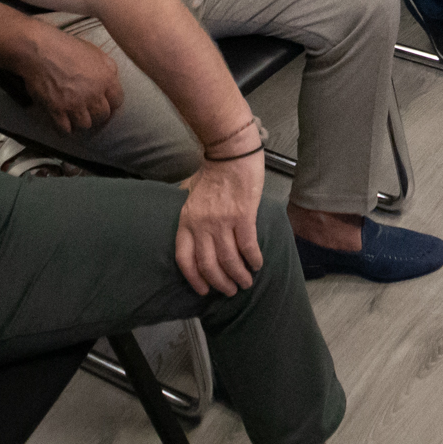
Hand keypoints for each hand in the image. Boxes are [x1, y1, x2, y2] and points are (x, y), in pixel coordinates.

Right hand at [20, 26, 121, 135]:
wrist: (40, 51)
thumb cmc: (67, 47)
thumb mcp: (96, 52)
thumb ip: (108, 68)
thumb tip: (112, 80)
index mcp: (106, 78)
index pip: (117, 101)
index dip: (111, 103)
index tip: (104, 103)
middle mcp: (93, 94)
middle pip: (102, 116)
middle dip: (97, 114)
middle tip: (89, 111)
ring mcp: (75, 104)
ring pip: (85, 125)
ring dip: (81, 122)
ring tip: (76, 116)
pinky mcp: (57, 111)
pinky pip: (65, 130)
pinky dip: (65, 129)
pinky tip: (63, 123)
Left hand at [175, 154, 265, 295]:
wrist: (230, 153)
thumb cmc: (212, 170)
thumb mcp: (190, 192)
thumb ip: (187, 208)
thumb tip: (187, 219)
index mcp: (186, 222)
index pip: (185, 259)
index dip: (194, 279)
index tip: (204, 290)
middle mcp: (201, 226)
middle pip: (208, 265)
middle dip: (221, 283)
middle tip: (231, 290)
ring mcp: (222, 222)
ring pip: (229, 260)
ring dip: (239, 275)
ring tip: (246, 282)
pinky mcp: (243, 217)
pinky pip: (248, 246)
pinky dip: (253, 259)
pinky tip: (257, 264)